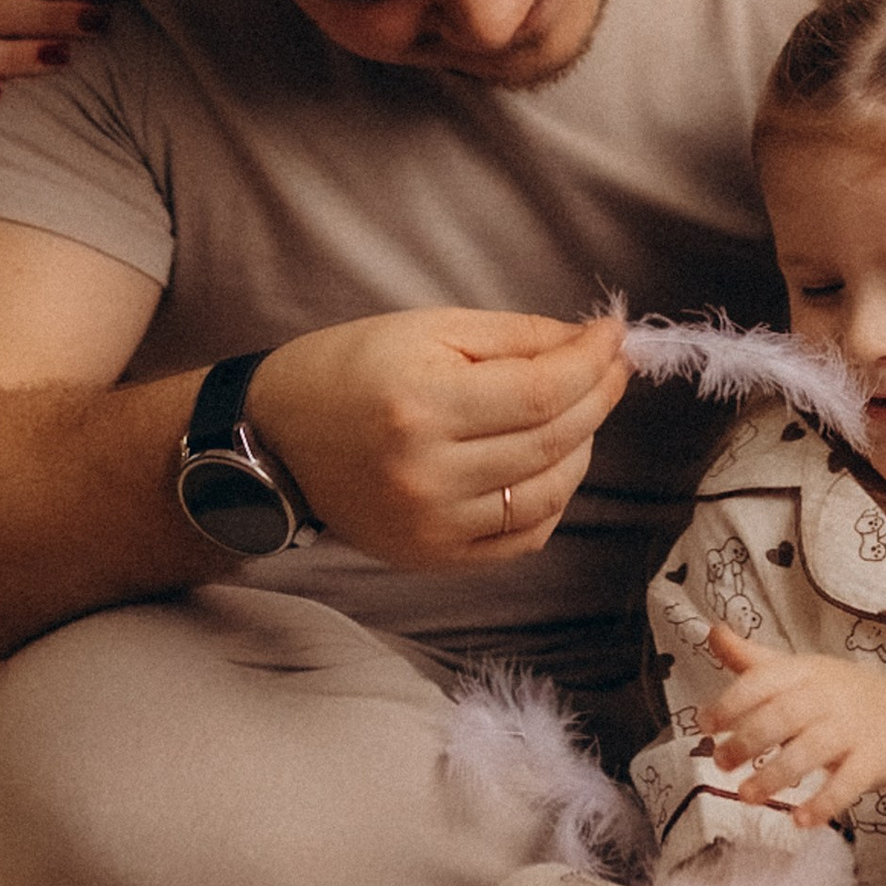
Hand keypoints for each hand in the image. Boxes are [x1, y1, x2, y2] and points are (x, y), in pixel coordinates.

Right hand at [252, 308, 627, 572]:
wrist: (273, 440)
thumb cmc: (348, 370)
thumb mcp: (427, 328)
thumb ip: (516, 336)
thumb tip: (591, 342)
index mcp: (422, 406)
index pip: (542, 391)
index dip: (591, 363)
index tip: (613, 337)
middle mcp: (428, 474)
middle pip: (553, 440)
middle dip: (597, 398)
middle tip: (610, 367)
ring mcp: (431, 525)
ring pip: (549, 492)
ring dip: (581, 448)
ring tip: (575, 412)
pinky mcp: (432, 557)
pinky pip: (523, 538)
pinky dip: (552, 500)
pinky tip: (548, 464)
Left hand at [699, 625, 885, 823]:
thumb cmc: (839, 697)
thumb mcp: (799, 673)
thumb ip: (753, 661)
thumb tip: (712, 633)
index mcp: (806, 672)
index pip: (765, 681)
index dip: (732, 701)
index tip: (705, 723)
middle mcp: (829, 696)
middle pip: (784, 715)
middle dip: (747, 739)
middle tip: (720, 762)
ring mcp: (853, 729)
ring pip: (811, 750)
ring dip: (775, 774)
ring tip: (746, 796)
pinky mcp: (873, 761)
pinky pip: (849, 783)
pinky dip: (824, 803)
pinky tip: (800, 820)